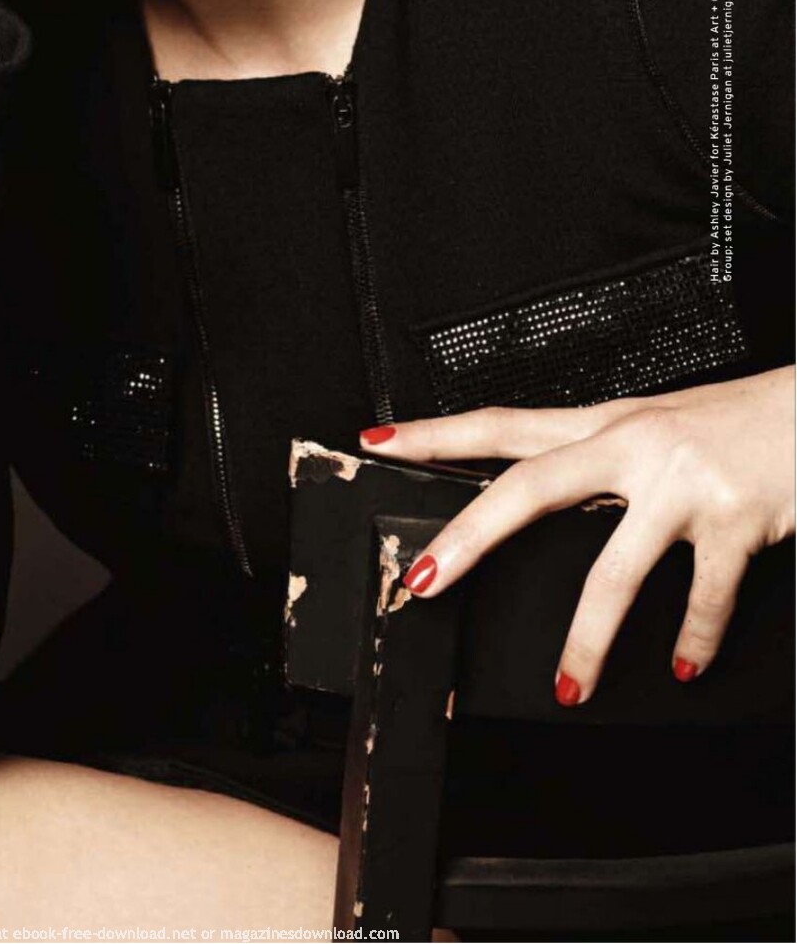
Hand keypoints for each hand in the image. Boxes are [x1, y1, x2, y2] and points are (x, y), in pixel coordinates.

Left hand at [359, 367, 794, 703]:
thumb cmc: (734, 423)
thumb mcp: (656, 426)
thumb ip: (602, 457)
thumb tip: (540, 495)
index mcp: (605, 424)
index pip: (502, 423)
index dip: (437, 432)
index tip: (378, 441)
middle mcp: (633, 445)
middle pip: (529, 487)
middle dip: (471, 536)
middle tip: (424, 581)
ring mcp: (681, 482)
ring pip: (613, 569)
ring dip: (588, 638)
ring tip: (569, 688)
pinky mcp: (734, 518)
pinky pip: (703, 596)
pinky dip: (693, 639)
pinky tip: (684, 665)